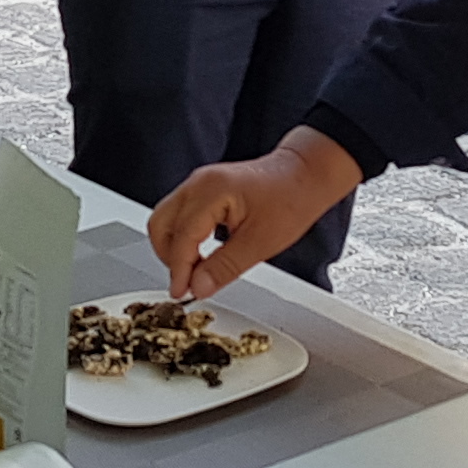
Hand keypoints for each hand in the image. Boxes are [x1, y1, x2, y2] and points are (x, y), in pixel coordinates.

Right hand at [150, 127, 365, 301]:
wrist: (306, 174)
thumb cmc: (291, 198)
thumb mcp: (260, 243)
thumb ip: (224, 267)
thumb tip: (198, 286)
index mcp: (211, 192)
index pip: (182, 237)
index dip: (179, 269)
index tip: (181, 292)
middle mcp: (199, 183)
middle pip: (161, 224)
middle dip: (169, 257)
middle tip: (185, 282)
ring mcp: (200, 183)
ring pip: (167, 219)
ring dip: (175, 248)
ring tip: (194, 272)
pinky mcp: (204, 189)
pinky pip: (180, 215)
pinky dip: (183, 237)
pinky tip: (200, 254)